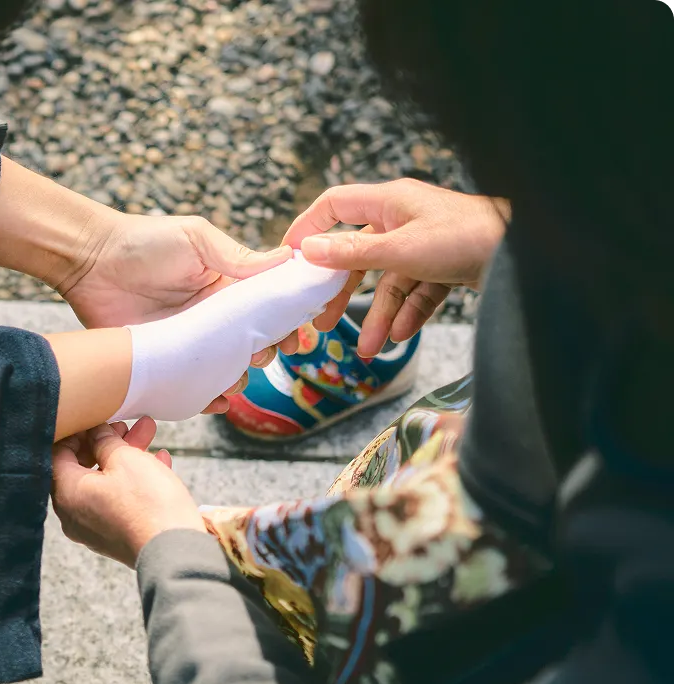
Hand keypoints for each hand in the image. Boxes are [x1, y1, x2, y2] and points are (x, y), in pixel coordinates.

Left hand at [52, 418, 205, 567]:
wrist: (176, 550)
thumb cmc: (148, 504)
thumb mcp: (126, 459)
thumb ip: (105, 440)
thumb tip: (95, 432)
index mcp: (67, 493)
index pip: (57, 453)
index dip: (78, 432)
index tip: (97, 419)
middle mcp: (73, 513)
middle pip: (82, 467)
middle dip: (107, 442)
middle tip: (126, 426)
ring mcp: (93, 527)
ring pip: (103, 482)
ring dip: (124, 457)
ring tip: (148, 435)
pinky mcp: (114, 535)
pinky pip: (116, 500)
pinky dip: (132, 480)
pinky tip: (158, 461)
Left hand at [60, 214, 296, 407]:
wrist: (90, 260)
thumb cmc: (144, 242)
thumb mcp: (197, 240)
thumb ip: (238, 257)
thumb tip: (286, 258)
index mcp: (224, 288)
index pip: (264, 312)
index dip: (284, 326)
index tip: (296, 337)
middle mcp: (209, 319)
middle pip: (248, 347)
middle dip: (262, 355)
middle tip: (258, 355)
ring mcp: (186, 342)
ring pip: (222, 371)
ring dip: (235, 379)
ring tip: (234, 379)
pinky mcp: (161, 361)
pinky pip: (188, 387)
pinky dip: (204, 398)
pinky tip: (214, 401)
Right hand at [284, 179, 509, 355]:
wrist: (526, 253)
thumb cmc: (466, 238)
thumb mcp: (402, 249)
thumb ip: (353, 251)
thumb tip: (308, 249)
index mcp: (390, 201)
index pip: (335, 205)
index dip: (308, 228)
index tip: (289, 259)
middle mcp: (404, 219)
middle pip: (357, 253)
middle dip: (341, 290)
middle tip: (321, 320)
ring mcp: (425, 244)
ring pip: (390, 282)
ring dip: (379, 315)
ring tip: (369, 349)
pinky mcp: (444, 266)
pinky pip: (417, 293)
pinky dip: (407, 315)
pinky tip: (399, 336)